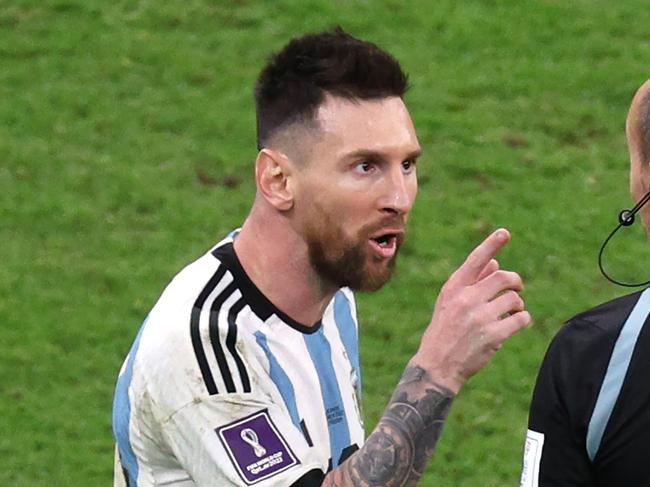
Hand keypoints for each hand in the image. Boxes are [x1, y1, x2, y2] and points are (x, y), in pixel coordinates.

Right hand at [412, 228, 530, 393]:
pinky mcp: (494, 335)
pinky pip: (521, 319)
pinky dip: (522, 320)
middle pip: (503, 277)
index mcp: (453, 288)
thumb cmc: (444, 331)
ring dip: (517, 305)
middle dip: (516, 281)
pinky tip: (515, 324)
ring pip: (514, 299)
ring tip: (511, 313)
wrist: (437, 365)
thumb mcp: (450, 303)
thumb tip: (495, 263)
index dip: (491, 245)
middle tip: (517, 288)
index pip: (475, 260)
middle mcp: (466, 299)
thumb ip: (471, 282)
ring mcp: (480, 317)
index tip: (504, 232)